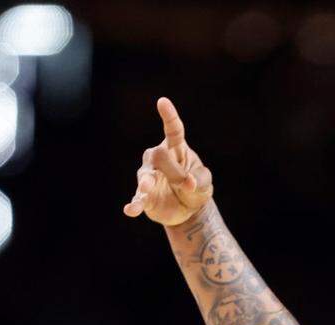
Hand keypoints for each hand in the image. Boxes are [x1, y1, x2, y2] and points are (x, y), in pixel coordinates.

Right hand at [124, 97, 212, 225]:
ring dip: (147, 182)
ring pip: (145, 175)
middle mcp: (158, 159)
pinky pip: (138, 199)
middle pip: (158, 155)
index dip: (168, 116)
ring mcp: (149, 176)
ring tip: (147, 187)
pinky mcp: (145, 196)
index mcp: (175, 148)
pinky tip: (130, 210)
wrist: (189, 210)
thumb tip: (187, 183)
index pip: (172, 130)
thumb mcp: (204, 182)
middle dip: (173, 170)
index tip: (163, 102)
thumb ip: (198, 179)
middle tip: (186, 184)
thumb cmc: (196, 187)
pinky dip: (135, 204)